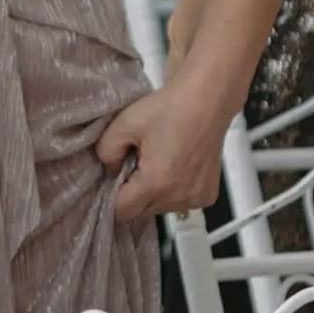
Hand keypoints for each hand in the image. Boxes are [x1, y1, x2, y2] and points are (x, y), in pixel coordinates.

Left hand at [96, 76, 232, 219]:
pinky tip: (176, 166)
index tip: (116, 175)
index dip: (113, 195)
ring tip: (159, 163)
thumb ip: (106, 153)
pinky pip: (179, 203)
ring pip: (160, 209)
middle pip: (141, 213)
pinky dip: (173, 191)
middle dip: (132, 195)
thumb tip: (111, 171)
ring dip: (153, 194)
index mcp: (156, 183)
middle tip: (137, 164)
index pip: (122, 212)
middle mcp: (178, 198)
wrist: (208, 99)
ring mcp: (196, 199)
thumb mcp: (124, 124)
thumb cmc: (168, 108)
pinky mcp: (208, 196)